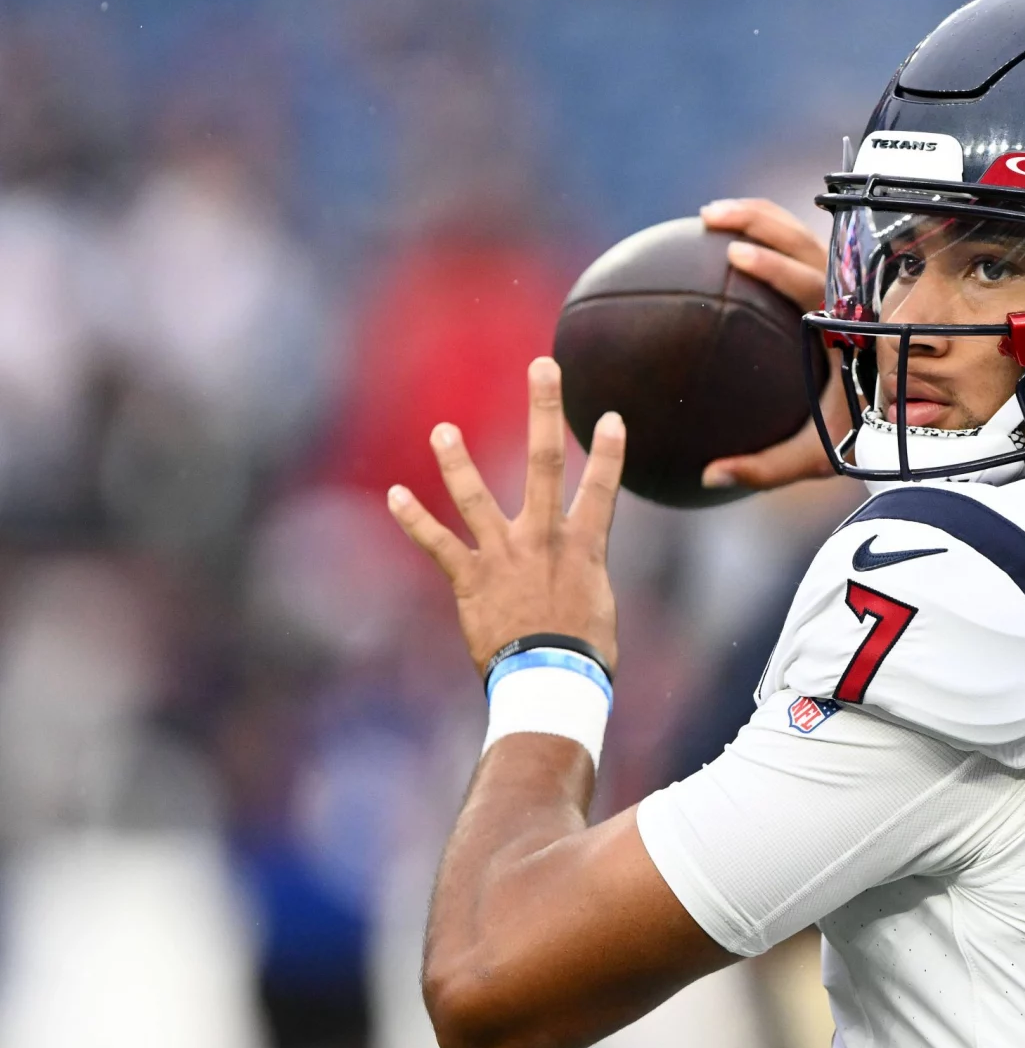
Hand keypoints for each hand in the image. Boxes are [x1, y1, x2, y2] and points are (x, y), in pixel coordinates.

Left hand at [389, 357, 623, 673]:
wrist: (551, 681)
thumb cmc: (583, 653)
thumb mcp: (598, 605)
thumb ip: (584, 575)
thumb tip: (578, 570)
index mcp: (583, 545)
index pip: (602, 487)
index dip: (607, 450)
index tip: (608, 416)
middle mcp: (543, 538)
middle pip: (545, 463)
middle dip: (543, 409)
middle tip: (541, 366)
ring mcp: (503, 555)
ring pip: (476, 498)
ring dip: (457, 462)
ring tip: (442, 431)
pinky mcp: (470, 580)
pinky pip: (437, 545)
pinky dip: (414, 520)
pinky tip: (394, 496)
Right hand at [697, 197, 852, 490]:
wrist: (913, 420)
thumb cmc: (864, 436)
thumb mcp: (818, 456)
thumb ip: (766, 468)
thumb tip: (708, 476)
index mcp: (848, 330)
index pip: (809, 285)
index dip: (773, 266)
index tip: (735, 254)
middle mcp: (851, 299)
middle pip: (803, 242)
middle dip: (756, 221)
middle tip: (709, 217)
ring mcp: (848, 286)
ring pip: (803, 235)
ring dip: (758, 219)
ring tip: (710, 217)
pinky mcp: (842, 286)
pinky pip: (804, 251)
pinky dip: (770, 237)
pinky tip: (732, 240)